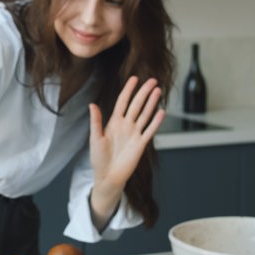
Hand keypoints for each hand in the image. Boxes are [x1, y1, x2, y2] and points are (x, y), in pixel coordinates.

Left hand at [89, 76, 164, 226]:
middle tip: (152, 80)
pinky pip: (150, 130)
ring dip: (151, 103)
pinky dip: (156, 121)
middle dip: (144, 92)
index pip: (123, 101)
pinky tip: (162, 112)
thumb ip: (96, 121)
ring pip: (145, 114)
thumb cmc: (99, 158)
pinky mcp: (141, 144)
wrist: (108, 176)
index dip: (128, 90)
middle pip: (137, 105)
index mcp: (114, 122)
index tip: (134, 79)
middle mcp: (126, 125)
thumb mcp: (95, 138)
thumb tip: (92, 104)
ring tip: (158, 90)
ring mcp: (134, 134)